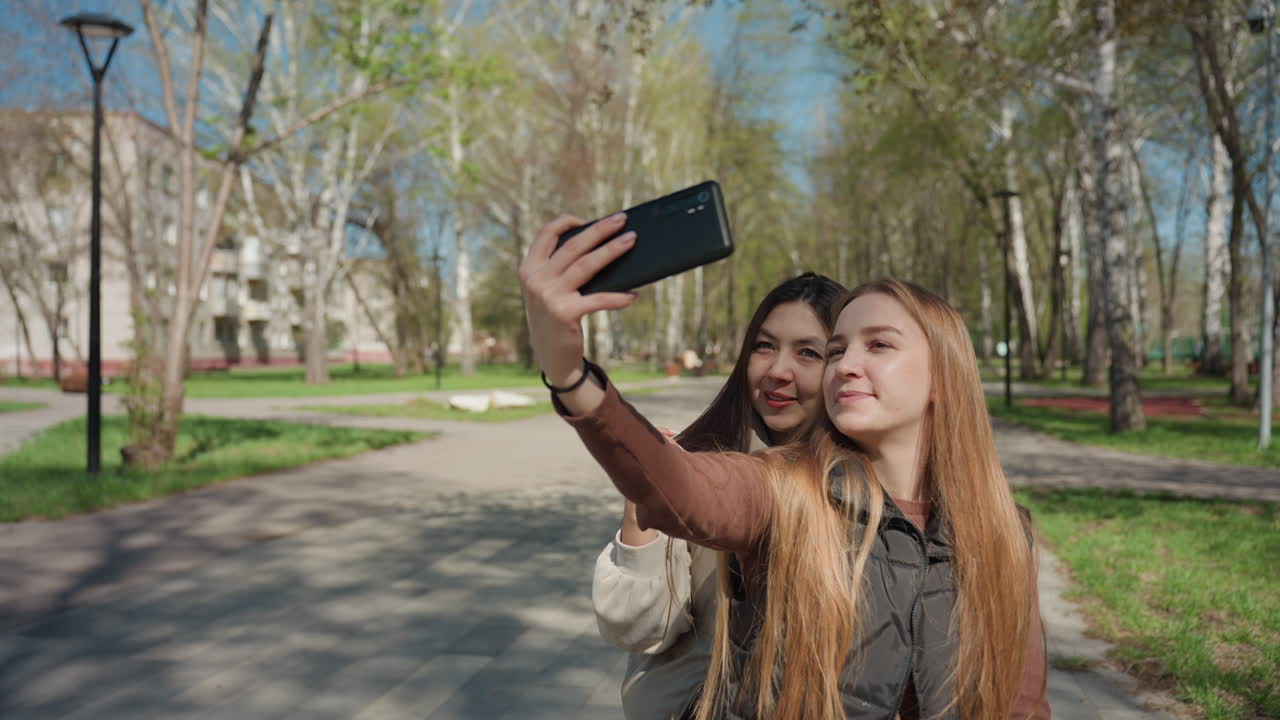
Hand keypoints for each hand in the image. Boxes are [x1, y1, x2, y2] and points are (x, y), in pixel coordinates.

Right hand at [519, 213, 638, 384]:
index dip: (567, 222)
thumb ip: (561, 268)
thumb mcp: (549, 290)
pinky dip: (617, 297)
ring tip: (631, 240)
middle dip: (600, 229)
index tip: (588, 219)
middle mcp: (536, 279)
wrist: (551, 356)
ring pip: (587, 265)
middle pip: (574, 245)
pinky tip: (633, 295)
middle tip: (622, 219)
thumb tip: (600, 244)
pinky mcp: (565, 313)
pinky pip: (598, 299)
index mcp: (530, 268)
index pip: (546, 234)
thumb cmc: (556, 316)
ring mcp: (549, 295)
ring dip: (612, 250)